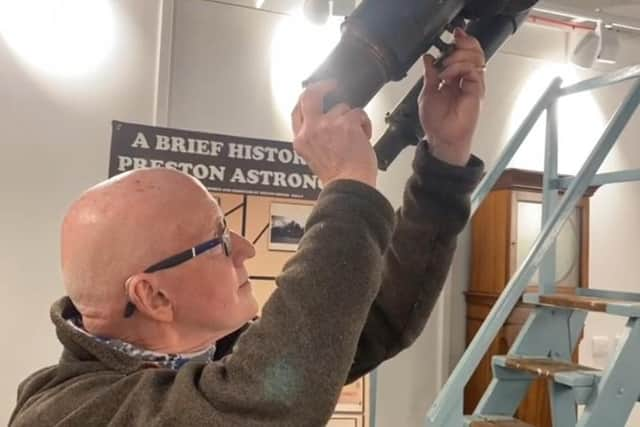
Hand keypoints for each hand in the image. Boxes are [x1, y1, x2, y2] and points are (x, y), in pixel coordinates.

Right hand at [291, 81, 376, 186]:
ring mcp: (328, 125)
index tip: (315, 94)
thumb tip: (324, 125)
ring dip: (351, 119)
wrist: (350, 185)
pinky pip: (358, 113)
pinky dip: (365, 124)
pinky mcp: (347, 123)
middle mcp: (311, 130)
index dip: (307, 99)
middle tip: (331, 86)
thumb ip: (315, 139)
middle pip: (310, 95)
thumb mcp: (314, 158)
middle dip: (322, 86)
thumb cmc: (337, 177)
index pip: (297, 111)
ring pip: (342, 107)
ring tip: (355, 136)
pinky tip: (364, 137)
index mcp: (301, 140)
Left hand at [419, 28, 485, 165]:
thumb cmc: (436, 122)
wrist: (442, 138)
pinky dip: (459, 68)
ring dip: (458, 56)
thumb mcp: (427, 93)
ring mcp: (473, 84)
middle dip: (463, 44)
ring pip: (475, 58)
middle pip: (473, 52)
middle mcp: (465, 80)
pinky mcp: (477, 91)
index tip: (453, 36)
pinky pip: (473, 71)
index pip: (463, 54)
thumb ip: (430, 75)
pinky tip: (447, 76)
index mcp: (454, 79)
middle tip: (451, 45)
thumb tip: (428, 58)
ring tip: (445, 66)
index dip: (460, 42)